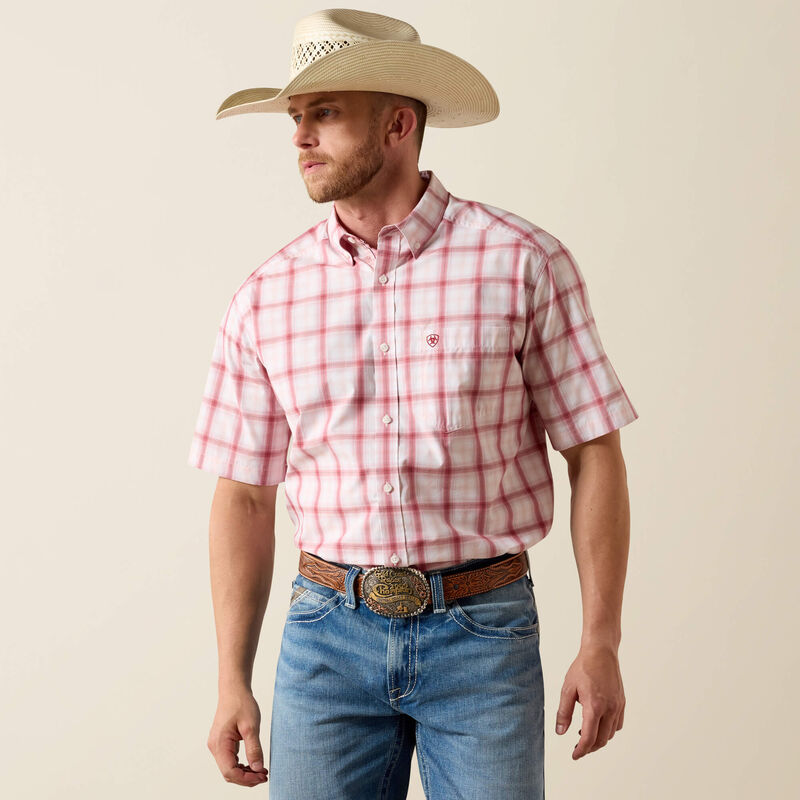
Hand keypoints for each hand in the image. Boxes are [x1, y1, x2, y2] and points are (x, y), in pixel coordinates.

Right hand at [207, 686, 268, 785]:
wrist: (234, 690)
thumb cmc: (241, 703)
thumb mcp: (251, 726)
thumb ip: (254, 749)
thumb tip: (257, 768)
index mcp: (220, 744)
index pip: (230, 772)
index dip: (247, 779)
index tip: (262, 776)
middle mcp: (215, 747)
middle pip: (229, 773)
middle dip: (247, 778)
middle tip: (264, 775)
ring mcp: (217, 745)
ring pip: (229, 768)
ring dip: (244, 773)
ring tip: (261, 770)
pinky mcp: (222, 742)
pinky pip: (230, 760)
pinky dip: (241, 765)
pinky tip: (253, 763)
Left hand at [555, 642, 624, 759]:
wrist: (601, 652)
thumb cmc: (583, 667)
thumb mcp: (567, 689)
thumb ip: (563, 712)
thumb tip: (560, 732)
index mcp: (594, 707)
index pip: (588, 738)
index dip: (581, 751)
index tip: (574, 756)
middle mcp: (609, 709)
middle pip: (601, 740)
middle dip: (589, 747)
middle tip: (577, 748)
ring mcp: (618, 706)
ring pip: (611, 734)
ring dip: (599, 739)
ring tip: (585, 735)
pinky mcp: (622, 702)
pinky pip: (618, 724)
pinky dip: (609, 730)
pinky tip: (598, 724)